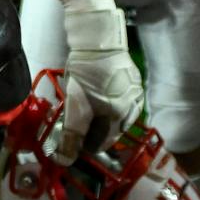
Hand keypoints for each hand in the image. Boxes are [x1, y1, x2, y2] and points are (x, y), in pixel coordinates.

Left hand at [50, 0, 142, 163]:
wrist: (98, 38)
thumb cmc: (87, 73)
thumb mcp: (75, 106)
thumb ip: (71, 135)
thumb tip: (64, 161)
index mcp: (121, 118)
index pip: (101, 143)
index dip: (82, 144)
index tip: (69, 137)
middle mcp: (134, 109)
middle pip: (109, 130)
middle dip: (91, 130)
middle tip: (73, 121)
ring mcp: (136, 94)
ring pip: (115, 115)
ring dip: (98, 117)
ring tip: (82, 107)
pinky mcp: (133, 81)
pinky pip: (119, 101)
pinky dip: (106, 103)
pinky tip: (95, 95)